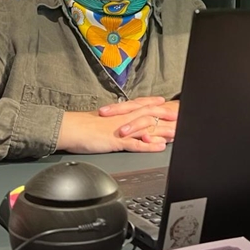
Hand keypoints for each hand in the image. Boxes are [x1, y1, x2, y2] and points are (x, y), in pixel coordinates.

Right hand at [56, 101, 176, 153]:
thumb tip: (116, 120)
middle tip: (179, 117)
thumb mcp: (99, 119)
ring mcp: (121, 130)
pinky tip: (159, 147)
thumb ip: (111, 119)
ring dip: (162, 132)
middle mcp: (123, 118)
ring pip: (147, 129)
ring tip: (176, 134)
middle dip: (164, 116)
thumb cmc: (81, 125)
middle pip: (148, 115)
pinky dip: (149, 146)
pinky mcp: (117, 141)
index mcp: (119, 113)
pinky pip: (137, 144)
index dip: (154, 104)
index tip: (165, 103)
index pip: (140, 105)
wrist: (70, 128)